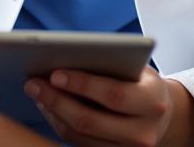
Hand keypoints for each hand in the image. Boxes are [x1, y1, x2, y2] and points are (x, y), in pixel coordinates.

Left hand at [23, 65, 179, 144]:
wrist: (161, 113)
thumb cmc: (141, 81)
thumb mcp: (135, 67)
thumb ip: (108, 64)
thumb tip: (63, 56)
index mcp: (152, 102)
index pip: (113, 95)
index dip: (82, 85)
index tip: (55, 73)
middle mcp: (143, 133)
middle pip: (91, 121)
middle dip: (57, 101)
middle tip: (32, 82)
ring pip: (81, 136)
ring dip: (53, 113)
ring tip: (35, 92)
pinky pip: (80, 144)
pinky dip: (60, 124)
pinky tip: (48, 107)